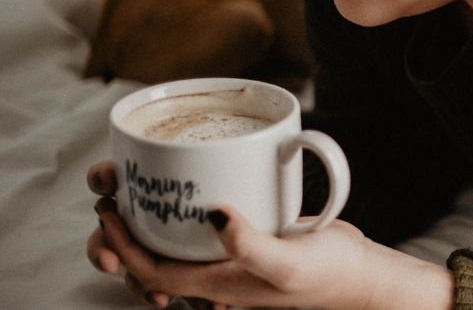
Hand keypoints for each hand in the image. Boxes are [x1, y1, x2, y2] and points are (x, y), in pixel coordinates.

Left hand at [85, 161, 454, 308]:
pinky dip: (191, 213)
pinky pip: (207, 230)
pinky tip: (198, 189)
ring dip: (153, 223)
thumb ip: (250, 245)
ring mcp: (234, 257)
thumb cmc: (329, 276)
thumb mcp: (288, 262)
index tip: (108, 210)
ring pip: (177, 246)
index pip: (150, 269)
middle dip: (125, 235)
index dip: (120, 244)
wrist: (363, 275)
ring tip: (145, 191)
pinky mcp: (252, 237)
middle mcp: (219, 272)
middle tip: (116, 196)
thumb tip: (214, 214)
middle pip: (154, 261)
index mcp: (217, 283)